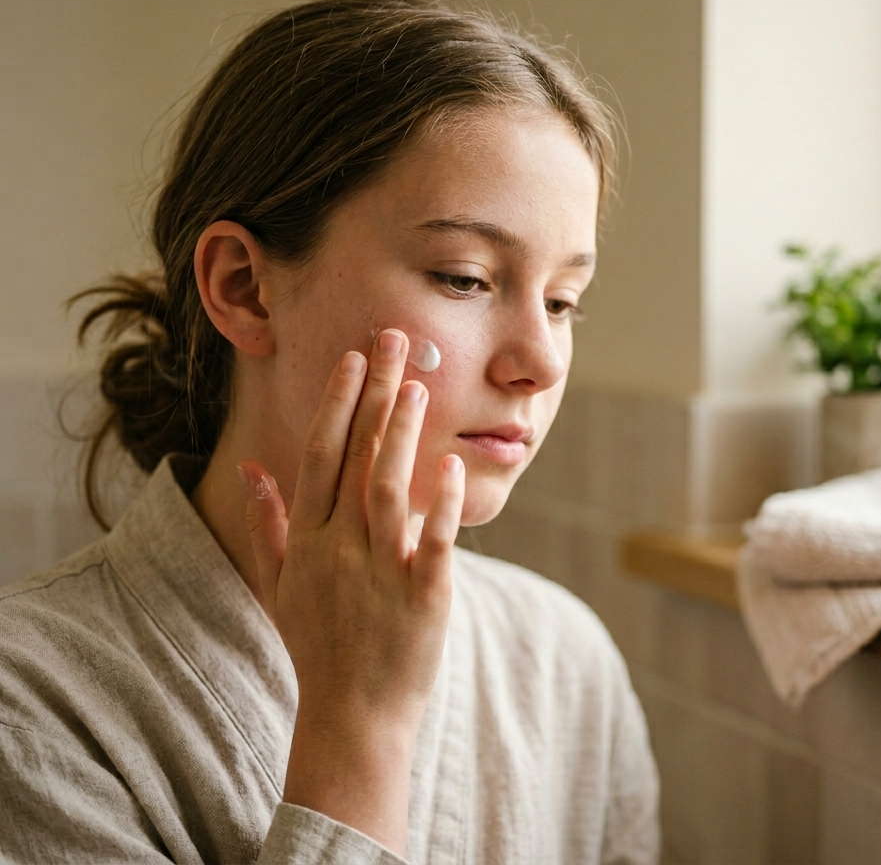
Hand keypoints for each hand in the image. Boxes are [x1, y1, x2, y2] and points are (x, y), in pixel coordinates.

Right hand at [238, 328, 463, 854]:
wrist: (351, 717)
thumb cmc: (318, 647)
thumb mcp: (280, 586)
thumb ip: (268, 525)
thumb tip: (251, 471)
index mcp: (307, 542)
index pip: (319, 456)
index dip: (338, 403)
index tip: (354, 358)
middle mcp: (338, 550)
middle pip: (355, 457)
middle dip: (376, 394)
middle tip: (396, 341)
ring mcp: (379, 573)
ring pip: (387, 488)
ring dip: (402, 434)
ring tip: (420, 385)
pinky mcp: (422, 597)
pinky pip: (432, 541)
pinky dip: (440, 503)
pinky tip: (450, 465)